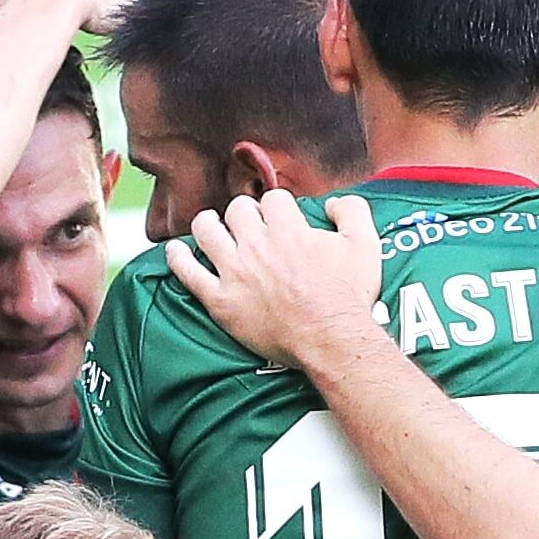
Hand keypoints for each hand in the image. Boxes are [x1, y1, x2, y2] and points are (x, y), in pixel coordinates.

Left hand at [163, 189, 384, 371]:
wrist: (330, 339)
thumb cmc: (347, 297)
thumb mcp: (364, 244)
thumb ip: (351, 211)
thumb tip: (332, 201)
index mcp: (288, 228)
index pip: (273, 199)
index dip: (276, 207)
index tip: (279, 218)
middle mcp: (257, 244)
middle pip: (237, 209)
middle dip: (244, 213)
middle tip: (248, 226)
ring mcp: (235, 272)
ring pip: (207, 231)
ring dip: (208, 224)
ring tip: (210, 226)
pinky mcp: (221, 300)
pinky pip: (188, 273)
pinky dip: (178, 259)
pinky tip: (174, 251)